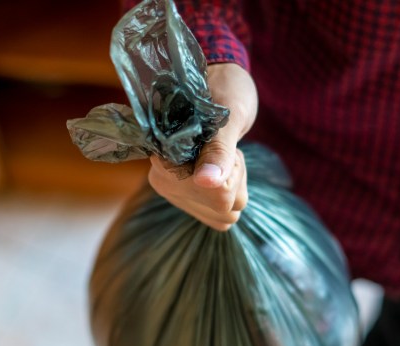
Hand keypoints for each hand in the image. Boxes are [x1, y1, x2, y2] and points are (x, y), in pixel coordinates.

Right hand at [148, 63, 257, 230]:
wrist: (220, 78)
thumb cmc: (225, 89)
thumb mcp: (228, 115)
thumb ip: (218, 150)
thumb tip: (206, 182)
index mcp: (165, 164)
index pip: (217, 197)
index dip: (231, 170)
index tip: (223, 139)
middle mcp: (165, 182)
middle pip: (222, 210)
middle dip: (234, 178)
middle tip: (225, 144)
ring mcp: (177, 191)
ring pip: (225, 214)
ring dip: (234, 182)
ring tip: (223, 150)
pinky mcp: (189, 194)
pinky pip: (223, 210)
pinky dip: (231, 188)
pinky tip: (222, 162)